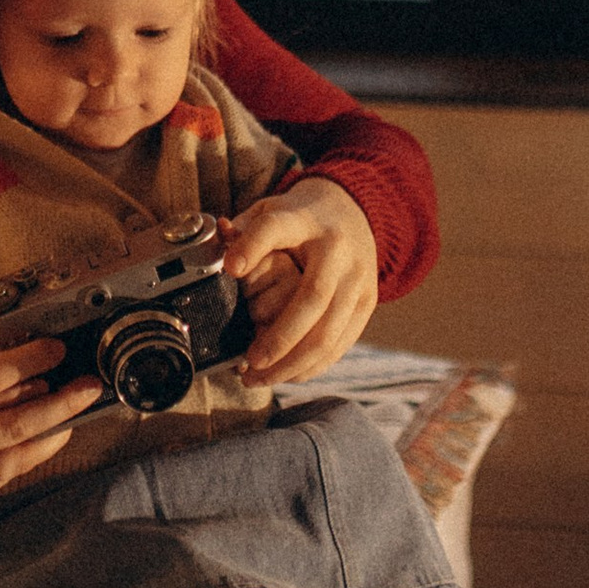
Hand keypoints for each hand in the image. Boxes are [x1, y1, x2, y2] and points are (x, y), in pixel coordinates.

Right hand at [0, 295, 100, 504]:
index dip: (26, 361)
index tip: (55, 347)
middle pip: (11, 423)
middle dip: (58, 402)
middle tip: (89, 383)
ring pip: (15, 452)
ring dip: (55, 427)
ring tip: (82, 405)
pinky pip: (8, 471)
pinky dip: (37, 451)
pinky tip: (58, 431)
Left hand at [222, 174, 379, 381]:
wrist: (353, 212)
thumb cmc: (299, 218)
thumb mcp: (270, 210)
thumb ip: (243, 232)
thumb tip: (222, 256)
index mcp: (305, 220)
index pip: (275, 229)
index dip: (251, 247)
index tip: (230, 269)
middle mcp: (337, 251)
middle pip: (312, 299)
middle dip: (279, 338)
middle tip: (249, 361)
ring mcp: (357, 279)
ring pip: (328, 332)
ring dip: (291, 364)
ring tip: (258, 378)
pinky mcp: (366, 303)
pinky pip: (340, 344)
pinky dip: (311, 366)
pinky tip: (284, 374)